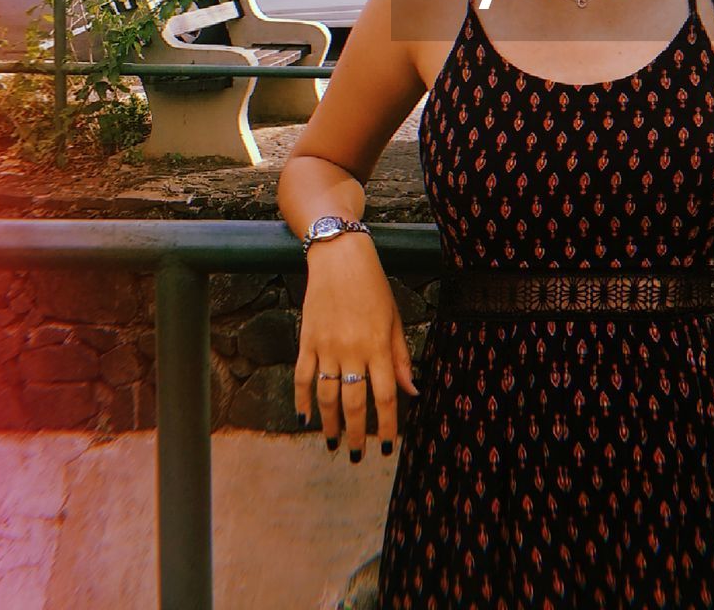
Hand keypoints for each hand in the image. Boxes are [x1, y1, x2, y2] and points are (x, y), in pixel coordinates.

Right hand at [294, 234, 419, 460]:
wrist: (340, 257)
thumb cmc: (374, 287)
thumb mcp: (394, 319)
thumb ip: (400, 357)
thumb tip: (412, 391)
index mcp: (378, 346)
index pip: (385, 396)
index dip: (387, 425)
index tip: (387, 446)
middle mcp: (352, 350)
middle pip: (354, 403)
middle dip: (356, 434)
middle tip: (357, 456)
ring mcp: (326, 346)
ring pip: (326, 396)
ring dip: (329, 424)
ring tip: (332, 443)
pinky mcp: (307, 340)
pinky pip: (301, 377)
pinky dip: (301, 400)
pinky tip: (305, 418)